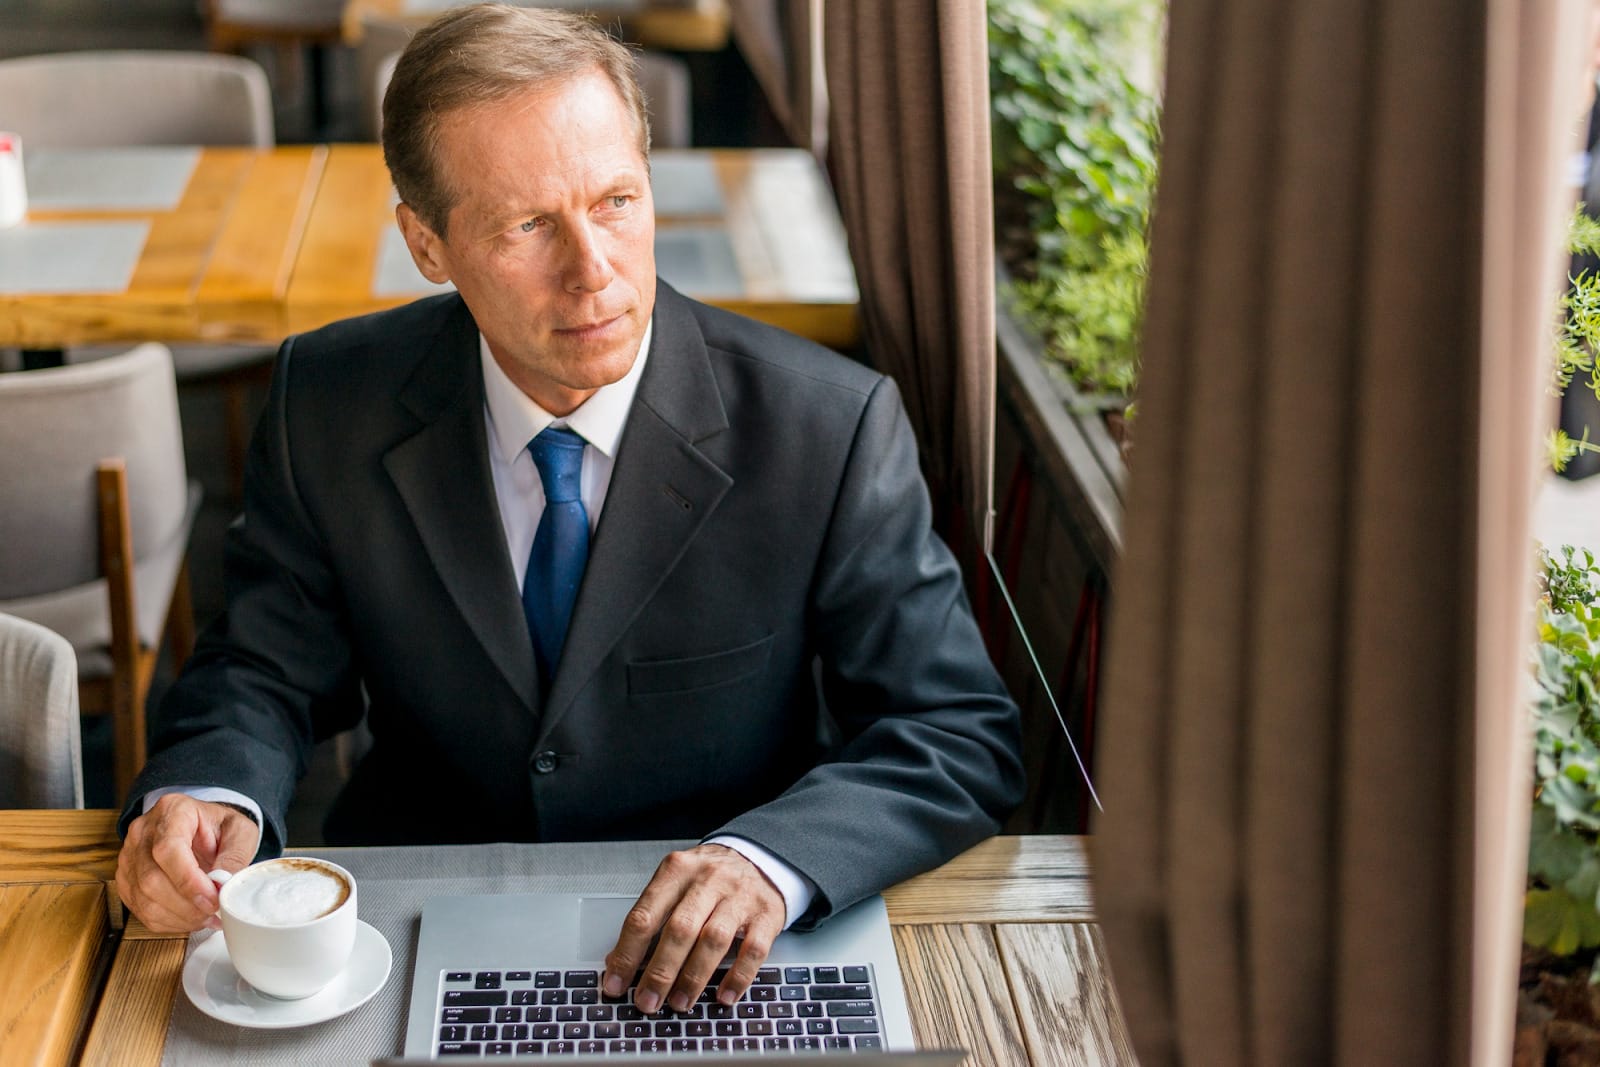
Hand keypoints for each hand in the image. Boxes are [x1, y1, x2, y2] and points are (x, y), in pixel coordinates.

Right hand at [114, 794, 260, 932]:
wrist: (203, 829)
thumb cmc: (220, 828)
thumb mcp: (240, 832)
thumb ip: (235, 857)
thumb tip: (223, 886)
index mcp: (172, 810)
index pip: (168, 849)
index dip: (189, 881)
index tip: (212, 899)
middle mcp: (142, 832)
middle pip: (151, 878)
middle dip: (186, 904)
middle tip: (214, 911)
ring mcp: (129, 857)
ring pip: (143, 898)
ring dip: (178, 916)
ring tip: (206, 916)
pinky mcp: (127, 880)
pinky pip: (140, 910)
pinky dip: (168, 921)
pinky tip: (191, 918)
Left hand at [602, 843, 785, 1013]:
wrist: (758, 856)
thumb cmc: (709, 877)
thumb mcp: (675, 882)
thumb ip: (651, 915)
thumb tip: (618, 959)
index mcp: (677, 870)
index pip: (644, 915)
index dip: (627, 954)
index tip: (615, 984)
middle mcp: (708, 880)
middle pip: (679, 930)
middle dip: (660, 972)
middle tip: (647, 1001)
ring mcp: (740, 896)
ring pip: (713, 940)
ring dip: (693, 978)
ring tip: (680, 1003)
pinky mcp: (766, 914)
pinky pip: (753, 950)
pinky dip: (737, 977)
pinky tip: (724, 995)